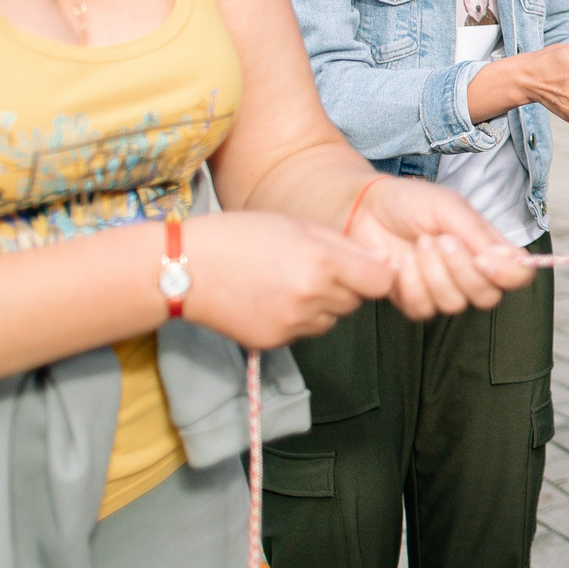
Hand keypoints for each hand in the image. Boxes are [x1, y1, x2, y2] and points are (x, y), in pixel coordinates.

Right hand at [179, 211, 395, 348]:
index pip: (381, 282)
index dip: (375, 273)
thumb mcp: (298, 225)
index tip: (364, 267)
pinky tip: (271, 299)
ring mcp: (293, 324)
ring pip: (331, 319)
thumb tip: (382, 263)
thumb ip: (344, 245)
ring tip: (287, 282)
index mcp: (323, 262)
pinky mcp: (276, 342)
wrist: (186, 268)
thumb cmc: (241, 236)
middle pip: (356, 301)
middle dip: (345, 287)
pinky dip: (298, 319)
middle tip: (312, 268)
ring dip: (322, 305)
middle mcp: (312, 296)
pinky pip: (305, 332)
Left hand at [340, 175, 532, 317]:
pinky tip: (403, 262)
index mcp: (488, 249)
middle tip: (441, 240)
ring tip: (420, 244)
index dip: (507, 275)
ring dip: (433, 273)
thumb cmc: (411, 202)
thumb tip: (513, 260)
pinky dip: (411, 284)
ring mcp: (442, 290)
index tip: (484, 258)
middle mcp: (470, 274)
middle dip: (462, 270)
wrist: (366, 209)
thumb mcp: (450, 207)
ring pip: (454, 304)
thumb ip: (480, 234)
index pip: (517, 277)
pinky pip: (423, 309)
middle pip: (487, 297)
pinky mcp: (414, 300)